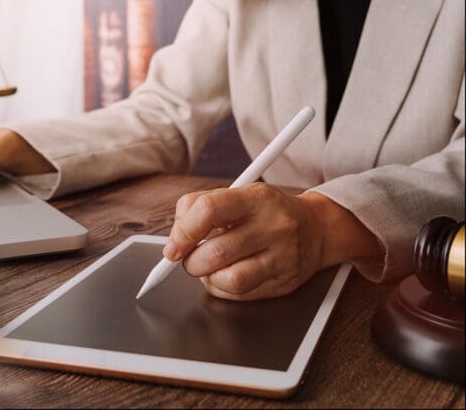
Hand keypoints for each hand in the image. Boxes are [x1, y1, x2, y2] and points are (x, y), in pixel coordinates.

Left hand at [164, 183, 380, 300]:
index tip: (172, 247)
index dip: (182, 232)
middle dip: (191, 261)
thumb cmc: (265, 213)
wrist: (317, 229)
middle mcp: (273, 225)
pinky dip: (222, 287)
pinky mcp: (285, 282)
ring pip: (227, 278)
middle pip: (214, 252)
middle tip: (191, 258)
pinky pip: (239, 294)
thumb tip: (173, 242)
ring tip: (210, 267)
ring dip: (207, 277)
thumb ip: (198, 209)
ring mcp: (283, 256)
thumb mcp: (237, 196)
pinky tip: (227, 275)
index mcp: (256, 197)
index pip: (208, 210)